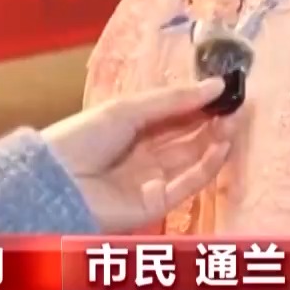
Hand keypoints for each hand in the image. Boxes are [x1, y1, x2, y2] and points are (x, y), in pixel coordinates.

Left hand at [41, 80, 234, 232]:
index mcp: (131, 130)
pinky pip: (188, 184)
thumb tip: (217, 84)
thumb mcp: (127, 110)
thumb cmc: (81, 139)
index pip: (173, 116)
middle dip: (211, 121)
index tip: (225, 89)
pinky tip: (222, 145)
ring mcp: (151, 181)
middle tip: (236, 105)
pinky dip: (208, 166)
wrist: (53, 184)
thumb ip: (174, 100)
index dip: (198, 103)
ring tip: (233, 121)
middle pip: (186, 138)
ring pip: (192, 160)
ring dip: (214, 140)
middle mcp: (144, 155)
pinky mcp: (157, 205)